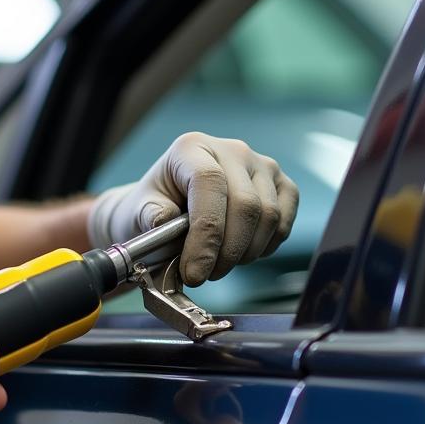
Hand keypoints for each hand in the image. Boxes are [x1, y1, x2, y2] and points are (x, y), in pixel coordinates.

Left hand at [87, 133, 298, 284]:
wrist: (172, 204)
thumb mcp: (140, 210)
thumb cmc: (156, 206)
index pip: (210, 182)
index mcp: (192, 147)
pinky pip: (284, 222)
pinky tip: (241, 253)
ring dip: (245, 254)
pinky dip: (265, 248)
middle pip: (245, 204)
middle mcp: (232, 149)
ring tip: (218, 265)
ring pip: (268, 217)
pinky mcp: (282, 185)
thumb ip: (150, 216)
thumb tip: (165, 222)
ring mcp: (261, 165)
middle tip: (204, 276)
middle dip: (226, 252)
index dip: (206, 232)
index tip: (195, 270)